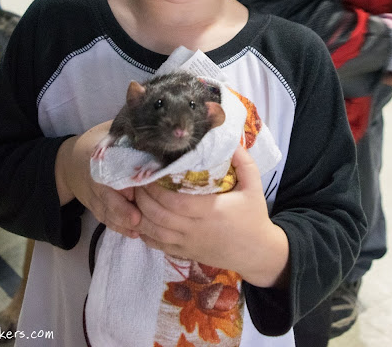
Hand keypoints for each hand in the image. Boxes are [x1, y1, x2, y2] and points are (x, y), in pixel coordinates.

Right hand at [55, 121, 141, 237]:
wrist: (68, 164)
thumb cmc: (94, 144)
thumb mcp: (105, 131)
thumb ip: (123, 129)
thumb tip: (146, 120)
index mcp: (96, 158)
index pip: (107, 170)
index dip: (119, 181)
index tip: (134, 190)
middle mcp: (94, 179)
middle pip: (105, 197)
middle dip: (120, 209)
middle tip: (136, 218)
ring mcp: (93, 196)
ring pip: (106, 212)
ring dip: (122, 223)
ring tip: (139, 229)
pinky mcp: (95, 207)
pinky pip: (105, 219)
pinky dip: (118, 227)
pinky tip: (134, 233)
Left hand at [134, 145, 288, 287]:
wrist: (258, 253)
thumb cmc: (254, 216)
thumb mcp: (254, 185)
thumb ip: (243, 161)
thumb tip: (228, 138)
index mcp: (210, 211)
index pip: (174, 201)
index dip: (155, 188)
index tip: (148, 171)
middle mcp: (195, 229)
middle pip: (157, 215)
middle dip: (141, 197)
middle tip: (135, 179)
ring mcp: (187, 243)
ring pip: (153, 232)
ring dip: (138, 214)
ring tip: (133, 195)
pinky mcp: (184, 253)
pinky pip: (157, 245)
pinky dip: (143, 231)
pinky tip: (139, 217)